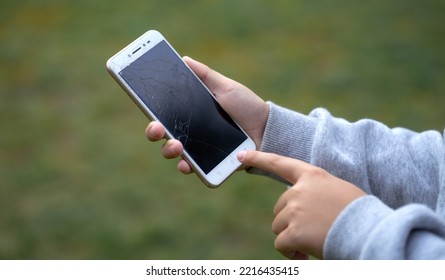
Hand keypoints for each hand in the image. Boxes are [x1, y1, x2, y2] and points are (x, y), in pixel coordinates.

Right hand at [145, 56, 268, 173]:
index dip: (151, 110)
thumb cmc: (246, 106)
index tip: (143, 103)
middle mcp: (189, 132)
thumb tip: (184, 59)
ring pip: (172, 152)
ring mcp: (197, 149)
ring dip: (168, 149)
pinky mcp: (209, 165)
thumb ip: (205, 75)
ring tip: (176, 144)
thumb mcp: (226, 87)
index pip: (163, 113)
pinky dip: (186, 167)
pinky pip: (193, 168)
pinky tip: (186, 163)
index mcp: (190, 113)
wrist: (267, 128)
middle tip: (156, 127)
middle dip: (153, 131)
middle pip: (161, 134)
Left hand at [237, 150, 365, 258]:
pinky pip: (281, 244)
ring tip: (314, 240)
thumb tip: (297, 208)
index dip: (258, 158)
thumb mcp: (337, 191)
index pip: (279, 163)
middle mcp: (299, 190)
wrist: (371, 231)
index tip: (241, 156)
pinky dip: (291, 252)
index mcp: (312, 175)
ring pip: (279, 227)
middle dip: (291, 222)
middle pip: (279, 208)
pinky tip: (307, 254)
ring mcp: (295, 210)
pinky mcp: (295, 231)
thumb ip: (315, 193)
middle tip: (312, 231)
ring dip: (292, 237)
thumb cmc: (359, 213)